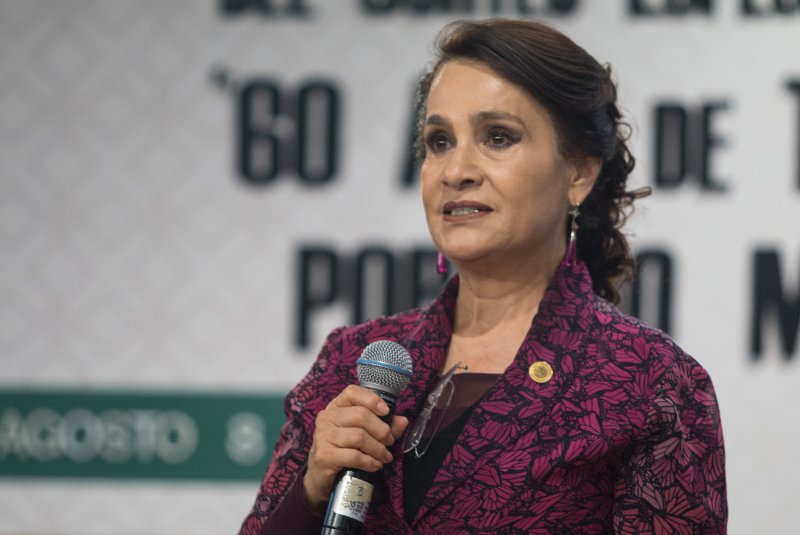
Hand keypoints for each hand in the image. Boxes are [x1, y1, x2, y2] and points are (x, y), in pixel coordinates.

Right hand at [303, 385, 408, 509]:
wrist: (320, 475)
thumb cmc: (343, 449)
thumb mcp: (362, 433)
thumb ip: (383, 425)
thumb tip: (403, 420)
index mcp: (336, 407)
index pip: (352, 392)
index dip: (372, 399)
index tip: (386, 412)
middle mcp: (327, 418)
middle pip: (361, 415)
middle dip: (381, 430)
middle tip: (389, 442)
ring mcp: (323, 436)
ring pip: (359, 437)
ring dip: (378, 449)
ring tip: (384, 456)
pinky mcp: (324, 456)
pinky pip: (354, 456)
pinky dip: (370, 462)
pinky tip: (376, 465)